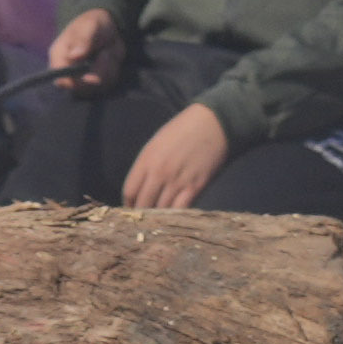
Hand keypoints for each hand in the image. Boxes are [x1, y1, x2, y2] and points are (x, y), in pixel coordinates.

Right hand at [49, 11, 132, 90]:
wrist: (106, 28)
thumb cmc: (92, 24)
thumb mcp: (89, 27)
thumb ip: (82, 41)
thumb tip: (74, 56)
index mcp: (59, 57)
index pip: (60, 79)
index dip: (73, 83)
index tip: (90, 77)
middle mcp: (68, 72)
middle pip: (80, 88)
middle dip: (97, 73)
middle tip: (105, 54)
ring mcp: (81, 79)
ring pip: (97, 86)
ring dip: (107, 69)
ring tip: (106, 51)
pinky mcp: (96, 82)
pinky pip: (107, 84)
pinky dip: (113, 70)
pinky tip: (110, 57)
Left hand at [122, 98, 236, 213]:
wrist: (213, 123)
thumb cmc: (182, 130)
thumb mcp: (156, 143)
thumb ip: (146, 165)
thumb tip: (140, 188)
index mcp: (147, 160)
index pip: (129, 191)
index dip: (129, 203)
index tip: (133, 208)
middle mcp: (159, 173)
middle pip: (143, 204)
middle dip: (142, 213)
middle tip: (144, 218)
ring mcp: (177, 181)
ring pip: (161, 210)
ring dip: (159, 216)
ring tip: (159, 220)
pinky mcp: (195, 187)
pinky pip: (180, 209)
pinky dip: (176, 215)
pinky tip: (175, 216)